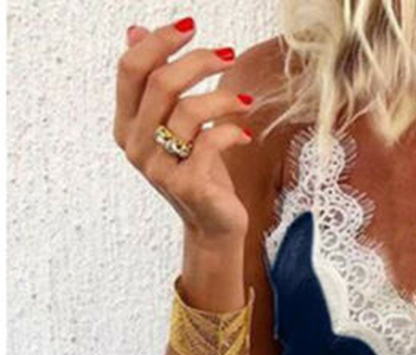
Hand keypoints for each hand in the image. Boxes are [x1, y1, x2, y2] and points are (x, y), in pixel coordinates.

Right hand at [113, 17, 252, 245]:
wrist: (214, 225)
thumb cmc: (200, 171)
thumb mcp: (176, 125)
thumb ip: (156, 85)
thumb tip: (135, 30)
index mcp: (126, 125)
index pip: (130, 69)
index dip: (159, 41)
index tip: (190, 26)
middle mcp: (136, 145)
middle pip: (160, 83)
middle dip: (199, 61)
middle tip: (228, 54)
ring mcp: (159, 167)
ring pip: (188, 110)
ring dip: (224, 98)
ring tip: (245, 102)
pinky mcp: (187, 185)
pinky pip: (211, 142)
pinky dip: (233, 132)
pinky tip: (246, 136)